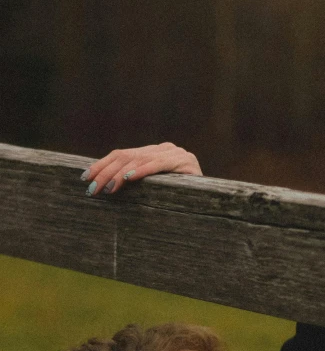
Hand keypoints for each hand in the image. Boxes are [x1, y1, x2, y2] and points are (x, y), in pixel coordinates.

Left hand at [81, 142, 202, 195]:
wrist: (214, 201)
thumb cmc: (181, 200)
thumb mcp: (155, 189)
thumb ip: (137, 181)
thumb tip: (103, 186)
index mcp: (155, 152)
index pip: (122, 154)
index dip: (102, 164)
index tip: (85, 177)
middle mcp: (164, 148)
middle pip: (127, 155)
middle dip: (105, 172)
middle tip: (91, 189)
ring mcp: (176, 153)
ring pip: (140, 159)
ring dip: (119, 175)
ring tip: (106, 187)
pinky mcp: (185, 162)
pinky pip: (159, 165)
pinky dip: (142, 170)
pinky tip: (129, 177)